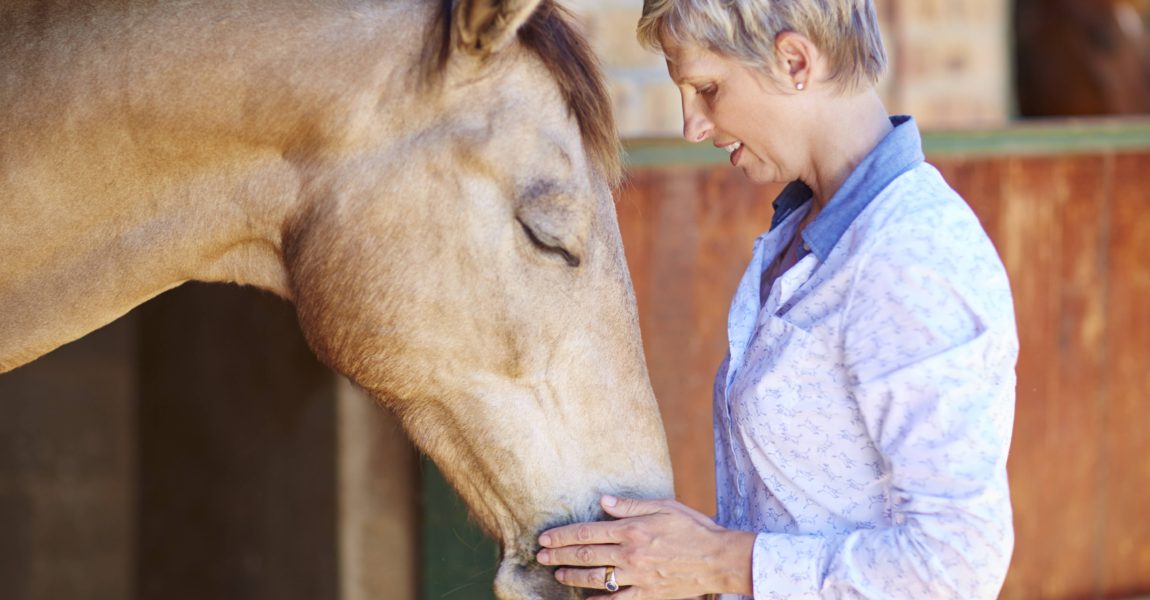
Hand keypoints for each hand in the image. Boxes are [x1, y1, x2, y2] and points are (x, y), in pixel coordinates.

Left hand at [536, 495, 754, 598]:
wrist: (718, 559)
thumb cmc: (693, 528)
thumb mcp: (663, 506)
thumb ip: (630, 506)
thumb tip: (602, 501)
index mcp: (632, 530)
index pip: (588, 532)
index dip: (563, 536)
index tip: (546, 538)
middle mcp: (630, 554)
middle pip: (586, 555)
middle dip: (560, 555)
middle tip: (540, 556)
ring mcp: (637, 576)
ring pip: (596, 578)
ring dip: (572, 576)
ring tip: (557, 573)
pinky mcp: (647, 594)